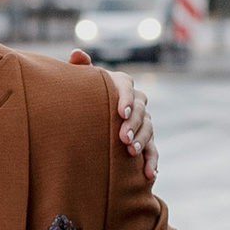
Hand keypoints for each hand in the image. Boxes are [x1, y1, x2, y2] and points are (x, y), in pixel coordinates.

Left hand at [69, 56, 159, 188]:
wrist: (89, 120)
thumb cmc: (84, 98)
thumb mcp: (80, 84)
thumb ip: (80, 70)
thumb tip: (76, 54)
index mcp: (120, 85)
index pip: (127, 87)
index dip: (126, 99)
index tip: (121, 112)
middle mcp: (136, 102)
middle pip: (141, 110)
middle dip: (134, 124)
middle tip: (123, 138)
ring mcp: (143, 121)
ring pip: (149, 129)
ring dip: (142, 140)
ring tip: (131, 152)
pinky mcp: (146, 141)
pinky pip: (153, 151)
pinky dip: (152, 162)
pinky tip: (149, 174)